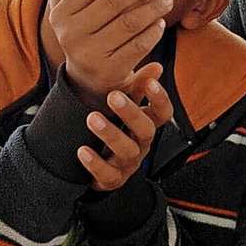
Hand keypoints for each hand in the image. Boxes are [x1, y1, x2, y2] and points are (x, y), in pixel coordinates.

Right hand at [49, 0, 172, 106]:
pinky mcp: (109, 70)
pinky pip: (138, 45)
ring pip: (129, 22)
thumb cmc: (92, 38)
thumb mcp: (86, 16)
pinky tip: (161, 23)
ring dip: (152, 8)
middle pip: (113, 1)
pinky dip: (153, 32)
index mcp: (62, 13)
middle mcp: (71, 33)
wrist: (88, 80)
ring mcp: (89, 54)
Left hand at [77, 62, 172, 190]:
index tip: (151, 82)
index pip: (163, 113)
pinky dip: (95, 163)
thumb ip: (138, 88)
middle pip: (146, 130)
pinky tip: (83, 151)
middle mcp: (141, 144)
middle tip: (113, 96)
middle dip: (131, 113)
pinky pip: (108, 175)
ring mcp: (127, 163)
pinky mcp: (112, 179)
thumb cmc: (116, 131)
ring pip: (127, 151)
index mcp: (146, 125)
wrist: (99, 169)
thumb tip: (156, 66)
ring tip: (92, 118)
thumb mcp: (125, 109)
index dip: (160, 99)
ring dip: (111, 134)